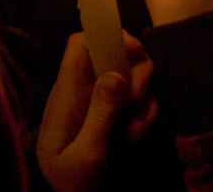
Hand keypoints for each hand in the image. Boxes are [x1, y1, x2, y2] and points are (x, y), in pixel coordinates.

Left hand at [36, 31, 157, 191]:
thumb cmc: (71, 181)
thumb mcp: (85, 155)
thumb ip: (100, 115)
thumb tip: (115, 74)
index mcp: (68, 93)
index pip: (80, 45)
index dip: (106, 36)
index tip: (134, 49)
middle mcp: (84, 90)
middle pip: (115, 55)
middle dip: (136, 73)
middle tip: (138, 99)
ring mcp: (100, 102)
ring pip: (132, 77)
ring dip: (144, 99)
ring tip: (137, 129)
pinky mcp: (113, 115)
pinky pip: (138, 100)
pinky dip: (144, 114)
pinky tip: (137, 136)